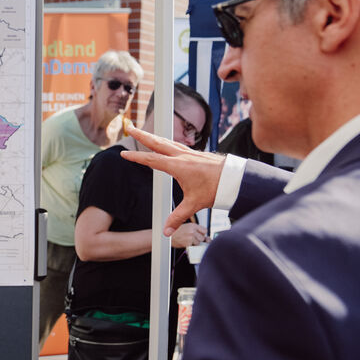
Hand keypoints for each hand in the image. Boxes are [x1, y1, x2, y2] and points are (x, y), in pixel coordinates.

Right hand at [121, 119, 225, 235]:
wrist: (235, 178)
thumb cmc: (216, 188)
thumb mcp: (194, 204)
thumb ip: (178, 217)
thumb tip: (166, 232)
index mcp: (178, 166)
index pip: (152, 159)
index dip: (136, 157)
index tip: (124, 154)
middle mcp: (182, 155)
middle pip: (156, 142)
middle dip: (141, 135)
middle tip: (130, 127)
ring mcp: (189, 152)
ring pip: (166, 141)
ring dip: (153, 136)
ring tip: (144, 133)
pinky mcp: (195, 153)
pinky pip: (176, 144)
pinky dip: (166, 141)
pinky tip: (166, 143)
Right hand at [169, 222, 208, 248]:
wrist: (167, 237)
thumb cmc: (175, 232)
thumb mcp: (186, 227)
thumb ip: (196, 230)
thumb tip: (207, 238)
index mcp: (192, 225)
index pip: (205, 230)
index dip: (202, 233)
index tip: (199, 234)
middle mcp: (192, 231)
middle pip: (202, 237)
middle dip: (198, 239)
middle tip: (191, 238)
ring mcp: (190, 237)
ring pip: (198, 243)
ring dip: (194, 243)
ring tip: (187, 240)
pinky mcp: (188, 243)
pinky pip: (193, 247)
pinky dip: (190, 246)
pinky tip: (185, 243)